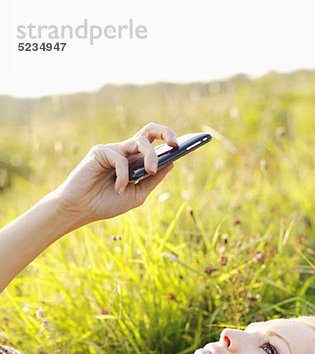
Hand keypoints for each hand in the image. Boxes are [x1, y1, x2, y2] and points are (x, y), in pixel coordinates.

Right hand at [48, 122, 177, 226]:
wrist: (80, 210)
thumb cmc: (106, 203)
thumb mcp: (137, 195)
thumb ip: (153, 180)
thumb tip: (172, 163)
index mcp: (135, 162)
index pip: (155, 145)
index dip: (169, 141)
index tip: (184, 146)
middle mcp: (126, 152)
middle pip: (149, 132)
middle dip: (165, 132)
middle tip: (175, 143)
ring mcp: (114, 150)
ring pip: (139, 142)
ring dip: (150, 156)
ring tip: (150, 171)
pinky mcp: (100, 151)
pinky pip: (120, 159)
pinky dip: (123, 176)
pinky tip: (117, 188)